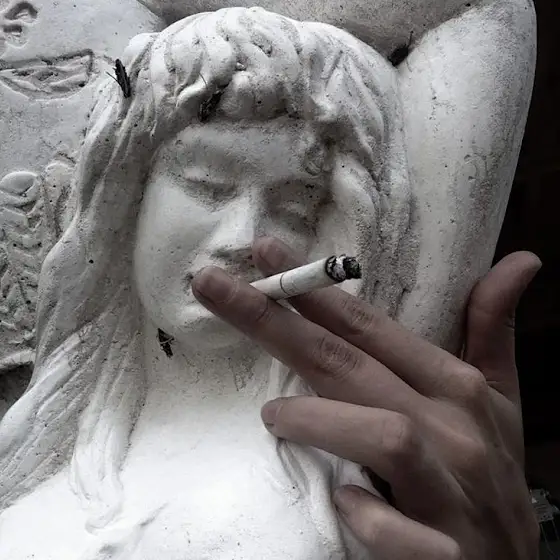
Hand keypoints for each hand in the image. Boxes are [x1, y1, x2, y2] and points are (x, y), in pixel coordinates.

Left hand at [191, 237, 540, 559]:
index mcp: (458, 388)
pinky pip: (390, 527)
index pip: (370, 329)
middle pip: (348, 364)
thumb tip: (519, 261)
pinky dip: (360, 510)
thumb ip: (492, 330)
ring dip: (316, 419)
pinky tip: (340, 499)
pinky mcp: (439, 553)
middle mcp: (453, 429)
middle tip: (213, 287)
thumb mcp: (501, 398)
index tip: (264, 254)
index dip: (315, 290)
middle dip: (276, 322)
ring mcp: (448, 492)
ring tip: (274, 415)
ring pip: (380, 434)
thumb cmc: (492, 469)